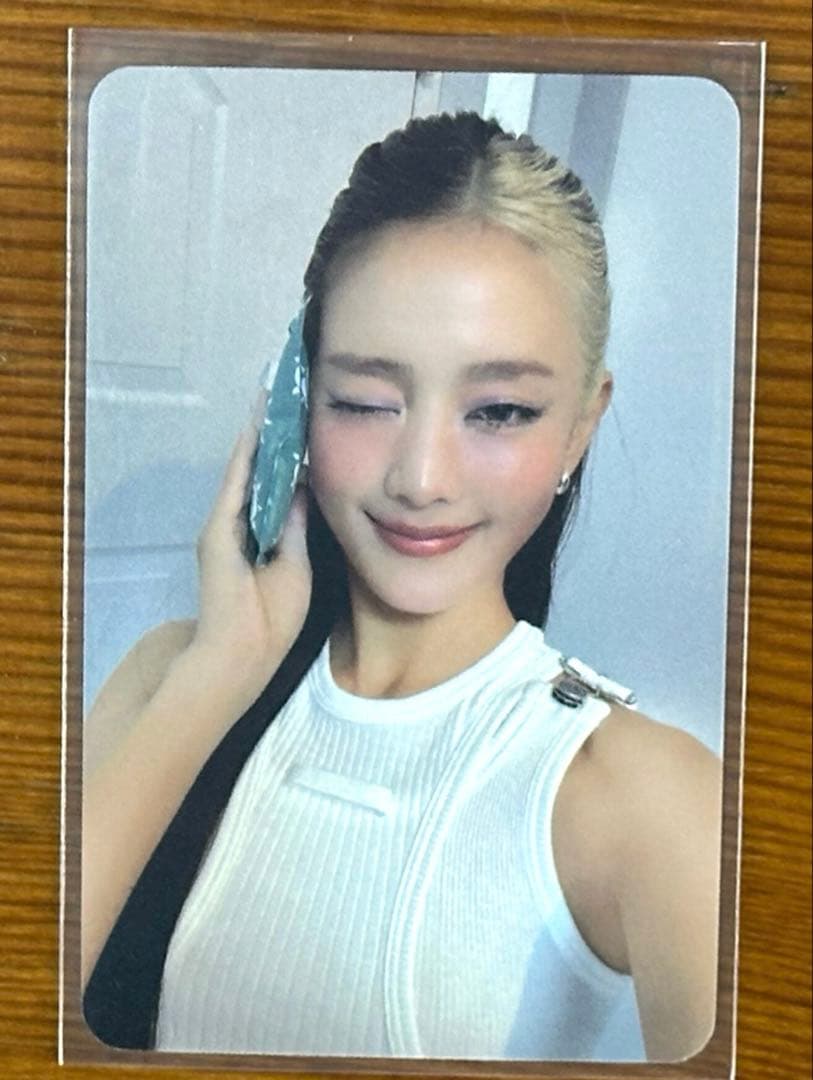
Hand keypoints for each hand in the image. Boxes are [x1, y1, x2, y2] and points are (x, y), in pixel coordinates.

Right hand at [189, 424, 311, 711]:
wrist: (243, 650)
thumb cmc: (274, 619)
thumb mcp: (297, 565)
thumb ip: (295, 526)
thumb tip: (303, 488)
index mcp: (262, 538)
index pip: (275, 489)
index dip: (287, 459)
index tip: (301, 427)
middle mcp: (240, 526)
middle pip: (258, 474)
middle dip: (272, 440)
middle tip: (284, 399)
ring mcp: (225, 525)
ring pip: (245, 471)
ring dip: (258, 437)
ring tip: (271, 400)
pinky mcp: (217, 527)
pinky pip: (235, 481)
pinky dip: (246, 453)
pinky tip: (257, 426)